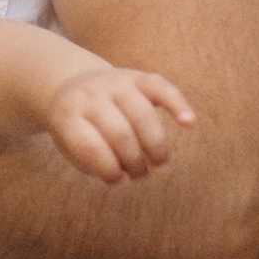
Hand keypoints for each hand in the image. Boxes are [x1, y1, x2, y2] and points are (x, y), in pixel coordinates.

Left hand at [41, 64, 195, 185]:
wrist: (71, 85)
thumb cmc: (77, 129)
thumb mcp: (70, 146)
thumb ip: (95, 161)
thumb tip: (130, 171)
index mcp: (68, 115)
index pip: (90, 145)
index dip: (107, 169)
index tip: (116, 181)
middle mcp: (91, 95)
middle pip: (120, 132)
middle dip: (135, 161)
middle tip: (141, 177)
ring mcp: (115, 82)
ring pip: (142, 114)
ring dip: (156, 146)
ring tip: (160, 167)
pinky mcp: (137, 76)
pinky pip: (161, 88)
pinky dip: (178, 104)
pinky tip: (189, 123)